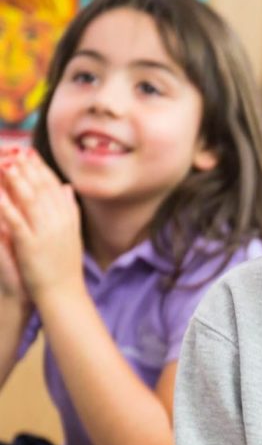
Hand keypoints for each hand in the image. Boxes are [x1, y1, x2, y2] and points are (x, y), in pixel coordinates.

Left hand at [0, 149, 82, 302]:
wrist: (64, 294)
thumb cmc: (65, 268)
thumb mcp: (72, 235)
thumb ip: (69, 210)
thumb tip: (67, 188)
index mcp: (69, 218)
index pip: (54, 187)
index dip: (41, 169)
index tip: (31, 153)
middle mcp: (60, 221)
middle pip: (42, 189)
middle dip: (28, 168)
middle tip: (17, 151)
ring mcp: (46, 232)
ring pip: (30, 200)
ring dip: (17, 180)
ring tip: (7, 164)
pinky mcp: (31, 244)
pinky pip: (16, 220)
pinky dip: (6, 205)